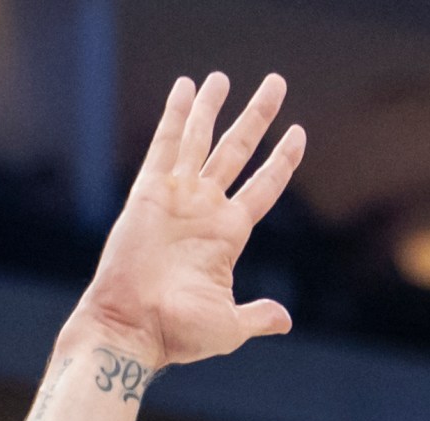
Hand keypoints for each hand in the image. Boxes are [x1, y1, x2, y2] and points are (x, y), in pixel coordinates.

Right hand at [78, 72, 305, 373]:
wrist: (131, 331)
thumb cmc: (176, 335)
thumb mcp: (228, 327)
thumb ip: (257, 315)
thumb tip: (285, 320)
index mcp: (227, 236)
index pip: (264, 187)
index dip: (282, 160)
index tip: (298, 133)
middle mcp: (204, 210)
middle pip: (237, 150)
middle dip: (257, 116)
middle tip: (276, 83)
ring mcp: (177, 198)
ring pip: (201, 139)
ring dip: (211, 106)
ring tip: (221, 76)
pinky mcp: (148, 194)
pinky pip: (165, 145)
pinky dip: (175, 116)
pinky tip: (185, 87)